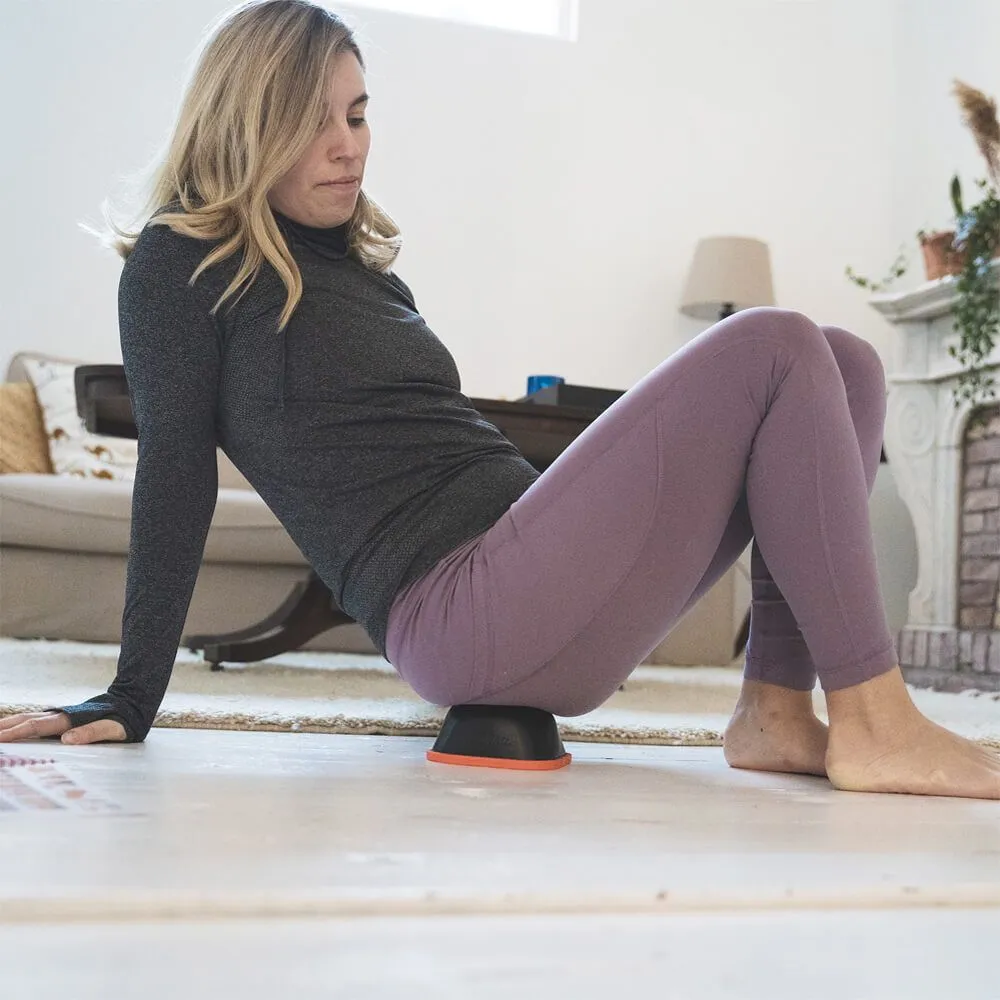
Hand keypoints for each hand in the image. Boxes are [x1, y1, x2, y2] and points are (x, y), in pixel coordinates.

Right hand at [0, 711, 126, 744]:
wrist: (131, 702)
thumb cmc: (124, 720)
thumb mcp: (114, 729)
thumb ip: (92, 732)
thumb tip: (67, 739)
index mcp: (69, 719)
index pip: (35, 726)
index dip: (15, 733)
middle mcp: (60, 715)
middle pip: (24, 720)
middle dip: (3, 729)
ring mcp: (59, 715)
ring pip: (26, 718)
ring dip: (7, 725)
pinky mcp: (62, 719)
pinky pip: (34, 721)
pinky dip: (18, 725)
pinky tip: (10, 730)